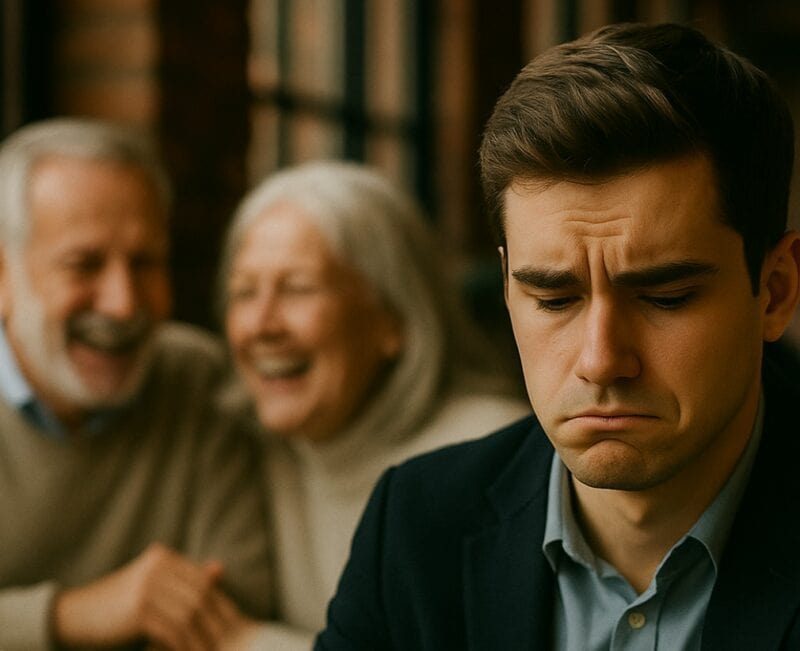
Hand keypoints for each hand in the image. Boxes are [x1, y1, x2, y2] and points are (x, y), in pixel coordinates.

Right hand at [52, 543, 237, 649]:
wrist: (76, 616)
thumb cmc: (119, 605)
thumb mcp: (153, 587)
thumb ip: (184, 579)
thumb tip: (218, 569)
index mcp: (163, 557)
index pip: (202, 580)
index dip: (219, 603)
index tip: (232, 624)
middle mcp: (157, 566)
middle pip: (199, 595)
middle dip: (214, 621)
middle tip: (227, 642)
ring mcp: (147, 586)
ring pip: (188, 613)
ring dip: (201, 637)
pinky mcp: (138, 608)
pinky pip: (172, 629)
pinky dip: (182, 645)